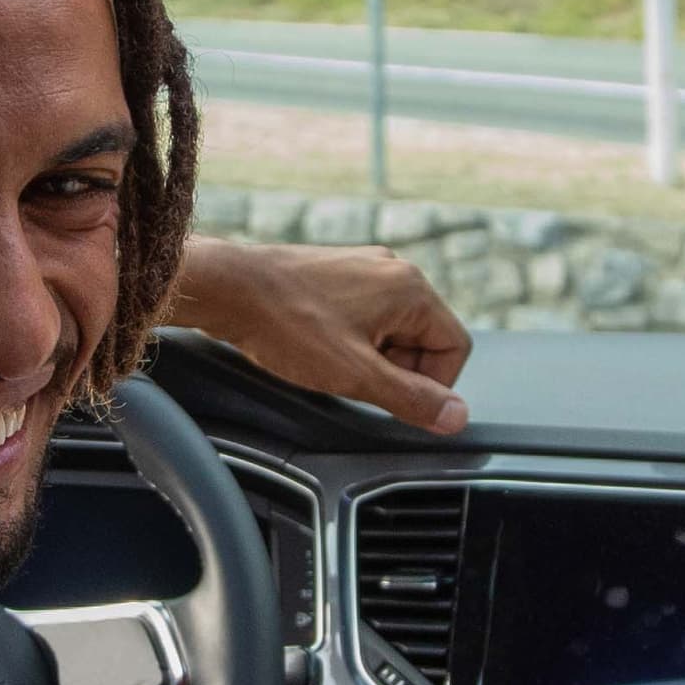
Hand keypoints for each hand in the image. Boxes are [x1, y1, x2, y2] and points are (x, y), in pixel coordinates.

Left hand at [167, 233, 471, 433]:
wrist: (227, 289)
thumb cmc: (286, 324)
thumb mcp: (356, 375)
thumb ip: (411, 398)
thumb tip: (456, 416)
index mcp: (410, 288)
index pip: (455, 347)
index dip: (433, 385)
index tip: (396, 399)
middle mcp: (392, 270)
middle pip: (424, 338)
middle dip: (397, 370)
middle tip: (356, 380)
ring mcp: (363, 268)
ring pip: (392, 330)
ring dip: (371, 357)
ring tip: (332, 362)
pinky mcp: (337, 274)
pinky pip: (365, 317)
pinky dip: (351, 341)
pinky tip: (319, 347)